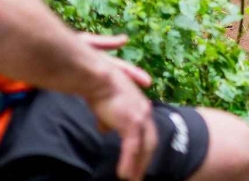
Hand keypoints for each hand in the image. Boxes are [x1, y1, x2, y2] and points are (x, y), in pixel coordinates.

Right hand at [86, 58, 156, 180]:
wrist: (97, 78)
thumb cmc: (99, 88)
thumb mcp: (106, 106)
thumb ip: (108, 118)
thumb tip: (105, 128)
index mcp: (141, 107)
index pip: (147, 132)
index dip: (145, 148)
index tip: (141, 161)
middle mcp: (145, 112)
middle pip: (150, 142)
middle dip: (145, 161)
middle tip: (140, 176)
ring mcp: (140, 117)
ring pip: (144, 148)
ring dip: (139, 166)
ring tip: (133, 180)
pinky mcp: (131, 123)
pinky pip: (132, 148)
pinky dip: (129, 163)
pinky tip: (124, 175)